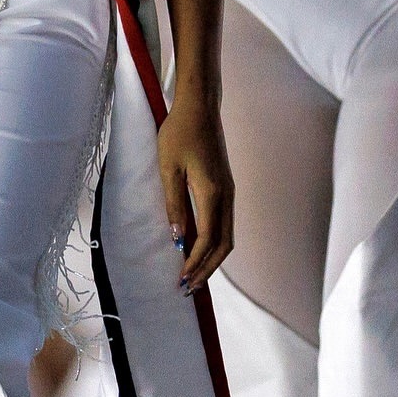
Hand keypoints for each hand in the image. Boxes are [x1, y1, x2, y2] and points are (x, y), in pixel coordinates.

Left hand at [159, 92, 234, 288]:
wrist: (200, 108)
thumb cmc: (179, 134)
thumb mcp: (168, 169)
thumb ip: (173, 204)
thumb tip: (177, 239)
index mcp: (212, 193)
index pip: (207, 240)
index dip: (195, 263)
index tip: (180, 280)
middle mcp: (227, 196)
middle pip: (224, 246)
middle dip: (207, 270)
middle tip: (188, 288)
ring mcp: (229, 192)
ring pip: (227, 237)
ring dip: (212, 259)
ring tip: (194, 276)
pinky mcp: (225, 188)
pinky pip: (225, 225)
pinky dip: (215, 244)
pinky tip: (200, 250)